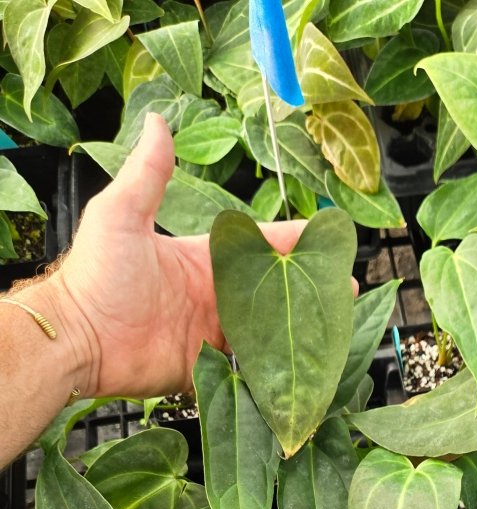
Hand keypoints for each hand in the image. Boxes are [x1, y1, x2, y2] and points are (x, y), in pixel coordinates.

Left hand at [43, 112, 308, 399]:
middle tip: (343, 288)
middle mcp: (212, 296)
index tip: (326, 238)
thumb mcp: (121, 214)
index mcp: (201, 259)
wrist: (78, 337)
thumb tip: (157, 121)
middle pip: (270, 290)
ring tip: (333, 326)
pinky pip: (247, 364)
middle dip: (306, 288)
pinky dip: (272, 363)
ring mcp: (211, 333)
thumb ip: (149, 173)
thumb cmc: (96, 274)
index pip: (257, 246)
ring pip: (265, 328)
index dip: (293, 242)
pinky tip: (302, 360)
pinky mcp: (208, 366)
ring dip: (296, 327)